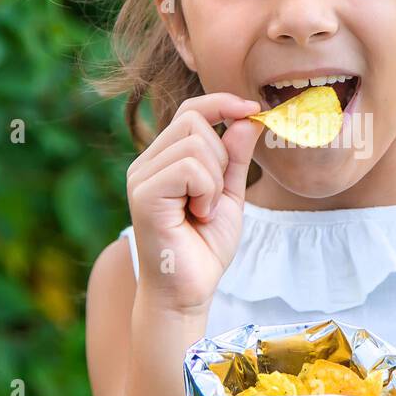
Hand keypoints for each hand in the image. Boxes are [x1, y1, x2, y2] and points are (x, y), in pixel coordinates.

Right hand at [125, 93, 263, 314]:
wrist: (188, 291)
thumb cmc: (204, 247)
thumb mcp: (229, 194)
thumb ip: (235, 156)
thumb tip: (247, 117)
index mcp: (164, 159)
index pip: (190, 110)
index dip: (222, 103)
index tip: (253, 110)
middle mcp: (146, 163)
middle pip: (194, 120)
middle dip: (221, 156)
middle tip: (214, 197)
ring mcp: (141, 176)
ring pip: (195, 143)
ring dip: (214, 180)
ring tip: (204, 210)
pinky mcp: (143, 193)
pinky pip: (189, 167)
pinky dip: (206, 191)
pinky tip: (197, 215)